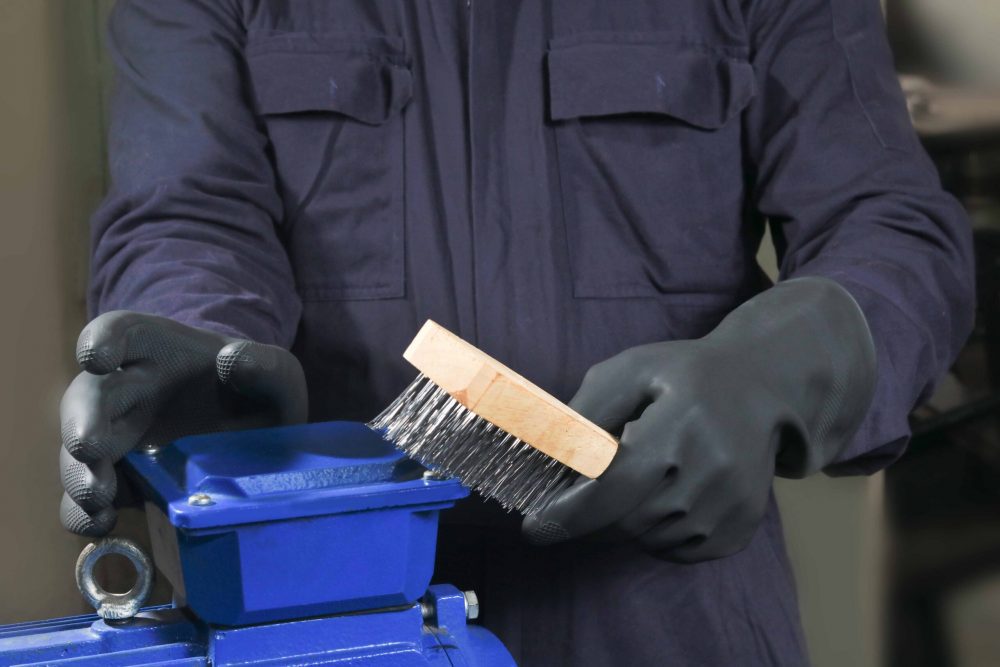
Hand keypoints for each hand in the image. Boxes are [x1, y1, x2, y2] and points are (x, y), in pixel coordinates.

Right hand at [59, 311, 306, 535]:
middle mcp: (125, 391)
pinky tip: (101, 524)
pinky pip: (88, 499)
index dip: (102, 340)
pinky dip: (86, 512)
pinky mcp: (121, 481)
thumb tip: (232, 360)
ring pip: (78, 454)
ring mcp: (117, 439)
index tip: (99, 357)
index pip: (120, 332)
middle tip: (89, 446)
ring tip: (98, 495)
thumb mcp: (277, 375)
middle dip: (84, 422)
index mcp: (156, 351)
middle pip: (88, 399)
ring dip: (79, 475)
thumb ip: (265, 366)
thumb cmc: (259, 394)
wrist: (261, 438)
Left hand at [522, 278, 875, 561]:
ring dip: (622, 522)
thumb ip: (584, 411)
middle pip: (624, 522)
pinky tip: (661, 496)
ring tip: (633, 480)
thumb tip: (545, 455)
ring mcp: (730, 506)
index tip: (533, 528)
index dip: (568, 515)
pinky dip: (654, 535)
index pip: (612, 489)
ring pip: (647, 540)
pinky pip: (676, 551)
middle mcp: (711, 472)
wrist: (760, 386)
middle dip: (589, 517)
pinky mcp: (740, 528)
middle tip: (575, 496)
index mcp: (679, 427)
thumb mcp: (629, 371)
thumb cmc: (683, 375)